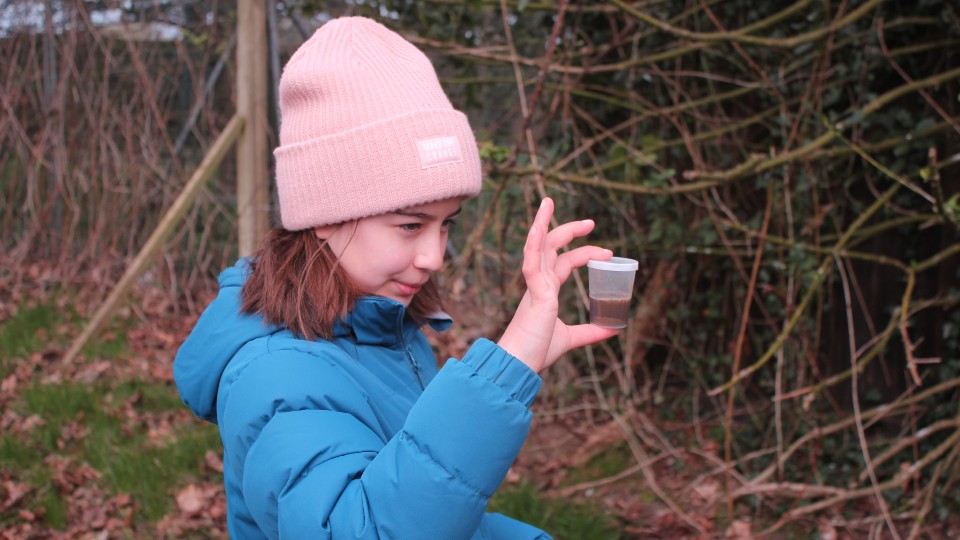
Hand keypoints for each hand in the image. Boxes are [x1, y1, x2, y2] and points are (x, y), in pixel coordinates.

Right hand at [497, 198, 620, 372]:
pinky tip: (540, 227)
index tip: (607, 253)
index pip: (564, 263)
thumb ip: (590, 331)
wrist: (518, 365)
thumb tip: (613, 329)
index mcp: (545, 291)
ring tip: (548, 201)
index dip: (583, 253)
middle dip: (569, 230)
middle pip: (551, 247)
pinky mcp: (534, 293)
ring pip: (537, 246)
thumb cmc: (536, 352)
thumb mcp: (571, 338)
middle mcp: (539, 284)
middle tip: (592, 222)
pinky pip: (531, 263)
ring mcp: (535, 286)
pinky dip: (535, 243)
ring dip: (543, 222)